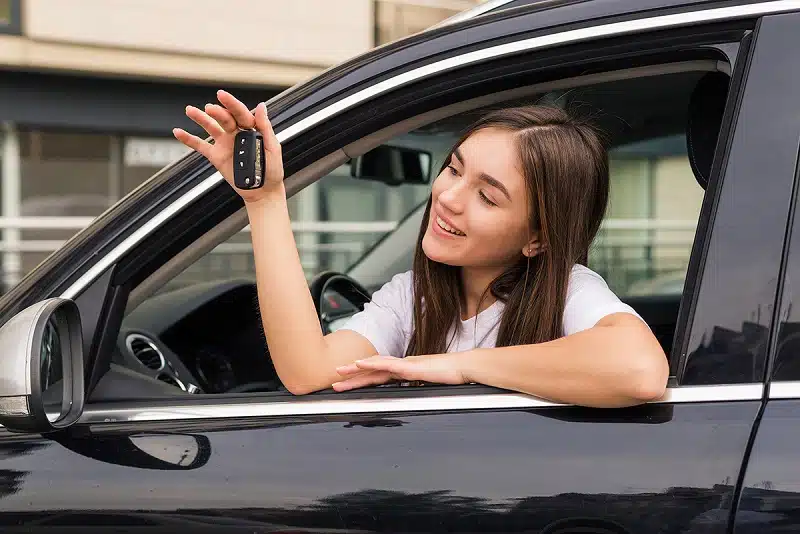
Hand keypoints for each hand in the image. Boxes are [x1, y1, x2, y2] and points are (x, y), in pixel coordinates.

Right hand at [173, 90, 284, 202]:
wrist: (263, 191)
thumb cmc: (272, 170)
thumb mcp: (272, 147)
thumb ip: (265, 127)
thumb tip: (261, 106)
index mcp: (251, 129)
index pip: (240, 113)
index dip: (231, 103)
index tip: (222, 95)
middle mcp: (236, 133)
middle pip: (224, 118)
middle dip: (216, 112)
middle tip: (209, 108)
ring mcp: (225, 144)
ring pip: (210, 127)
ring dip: (200, 118)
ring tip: (190, 110)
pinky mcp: (216, 156)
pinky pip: (200, 146)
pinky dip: (189, 139)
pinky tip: (178, 132)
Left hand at [332, 354, 467, 391]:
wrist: (465, 369)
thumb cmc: (451, 377)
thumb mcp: (429, 386)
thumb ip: (417, 388)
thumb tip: (411, 396)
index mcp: (405, 371)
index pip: (378, 375)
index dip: (362, 379)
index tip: (347, 384)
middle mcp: (402, 365)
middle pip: (371, 371)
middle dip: (352, 376)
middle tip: (333, 381)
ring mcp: (405, 365)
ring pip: (374, 366)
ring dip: (355, 369)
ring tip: (339, 372)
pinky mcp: (410, 367)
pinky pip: (387, 364)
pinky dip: (372, 363)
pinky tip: (360, 364)